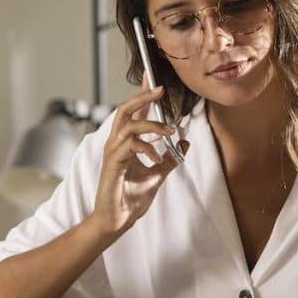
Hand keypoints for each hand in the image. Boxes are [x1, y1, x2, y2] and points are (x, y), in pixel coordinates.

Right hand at [88, 85, 188, 241]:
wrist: (117, 220)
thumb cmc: (131, 198)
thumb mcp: (158, 175)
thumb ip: (170, 158)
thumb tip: (185, 141)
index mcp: (125, 143)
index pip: (133, 113)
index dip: (142, 94)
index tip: (151, 78)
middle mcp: (116, 144)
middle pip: (125, 109)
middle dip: (142, 97)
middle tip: (160, 89)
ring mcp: (113, 153)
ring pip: (128, 125)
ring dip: (152, 124)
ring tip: (169, 132)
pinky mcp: (113, 164)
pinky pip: (129, 146)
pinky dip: (146, 147)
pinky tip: (156, 157)